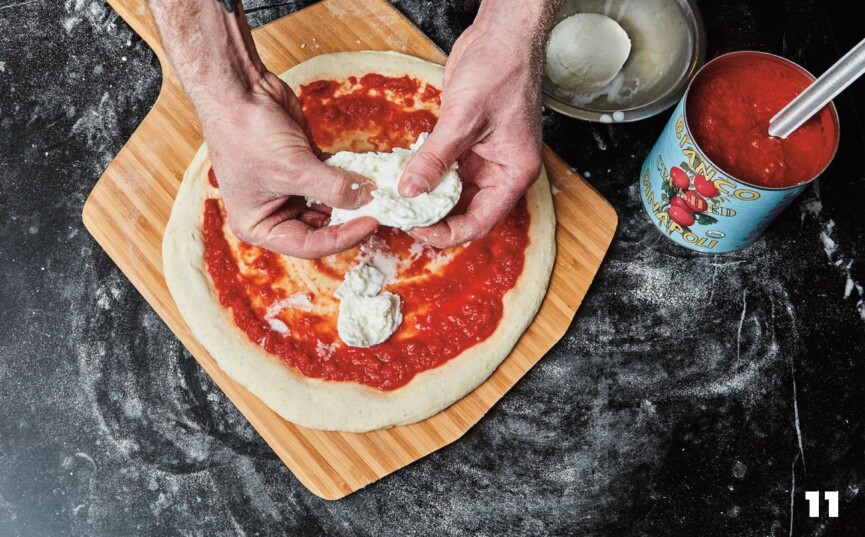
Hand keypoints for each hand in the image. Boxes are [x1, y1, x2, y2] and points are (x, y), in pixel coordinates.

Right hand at [205, 72, 377, 258]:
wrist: (238, 89)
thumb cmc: (247, 133)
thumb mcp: (294, 168)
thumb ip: (333, 187)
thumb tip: (369, 197)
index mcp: (260, 226)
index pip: (309, 245)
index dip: (343, 237)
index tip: (371, 222)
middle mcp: (275, 213)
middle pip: (322, 229)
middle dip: (349, 219)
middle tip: (380, 209)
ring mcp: (290, 190)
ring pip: (329, 205)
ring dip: (352, 199)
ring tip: (376, 193)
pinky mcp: (303, 167)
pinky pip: (331, 181)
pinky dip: (348, 178)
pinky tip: (366, 174)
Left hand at [397, 3, 549, 248]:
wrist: (501, 35)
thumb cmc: (500, 70)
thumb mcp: (463, 118)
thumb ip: (435, 158)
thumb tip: (410, 191)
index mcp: (513, 173)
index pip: (480, 221)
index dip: (448, 232)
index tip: (417, 230)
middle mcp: (500, 171)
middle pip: (466, 212)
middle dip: (434, 218)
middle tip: (401, 217)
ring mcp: (483, 158)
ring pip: (452, 193)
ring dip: (427, 198)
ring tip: (398, 200)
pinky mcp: (466, 143)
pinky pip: (444, 169)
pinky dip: (426, 174)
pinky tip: (403, 175)